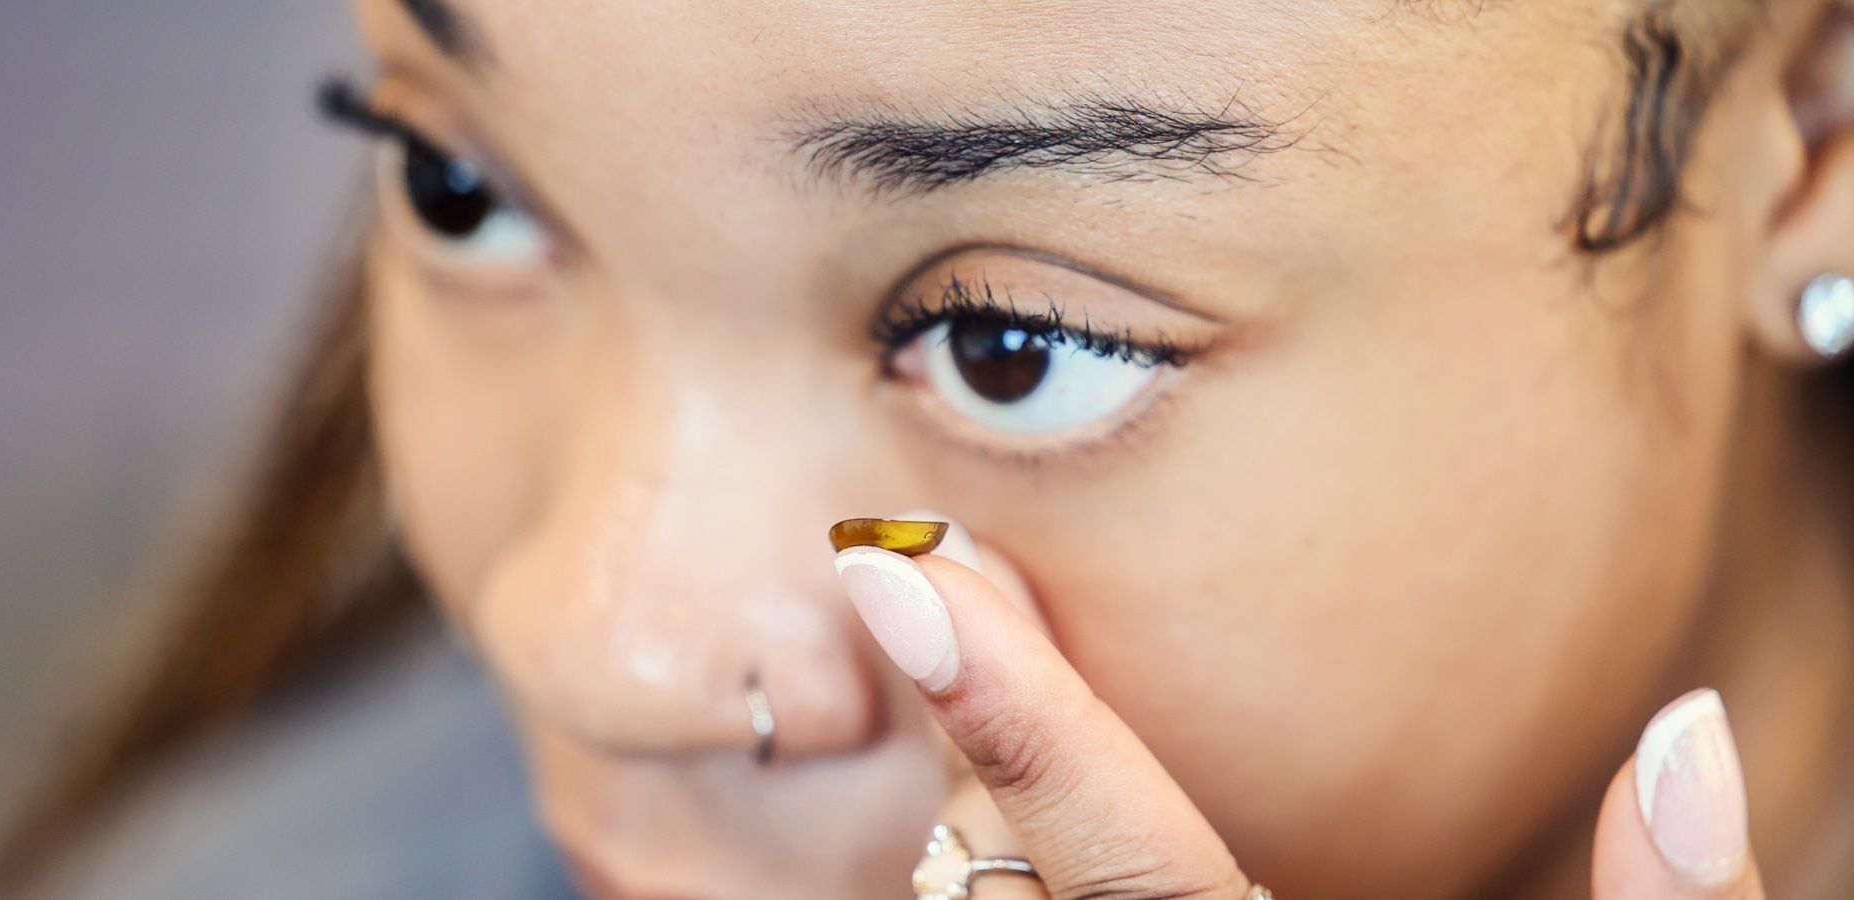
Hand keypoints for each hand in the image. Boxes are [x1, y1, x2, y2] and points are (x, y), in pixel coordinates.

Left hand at [832, 525, 1759, 898]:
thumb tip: (1688, 731)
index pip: (1142, 879)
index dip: (1025, 725)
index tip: (908, 580)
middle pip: (1016, 893)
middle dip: (998, 765)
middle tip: (987, 637)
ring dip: (980, 839)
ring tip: (1025, 769)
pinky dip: (994, 893)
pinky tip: (1034, 856)